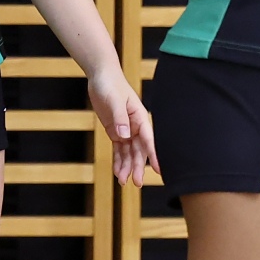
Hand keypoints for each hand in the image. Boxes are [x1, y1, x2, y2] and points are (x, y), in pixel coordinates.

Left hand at [87, 61, 158, 187]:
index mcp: (139, 117)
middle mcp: (135, 125)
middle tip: (136, 182)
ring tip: (123, 181)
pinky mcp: (115, 131)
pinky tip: (118, 172)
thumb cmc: (110, 84)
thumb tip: (125, 135)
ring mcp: (125, 129)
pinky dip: (118, 160)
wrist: (100, 76)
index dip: (154, 155)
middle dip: (138, 166)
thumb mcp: (113, 100)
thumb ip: (119, 118)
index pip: (148, 139)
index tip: (159, 170)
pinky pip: (119, 149)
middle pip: (139, 150)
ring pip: (129, 152)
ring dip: (127, 166)